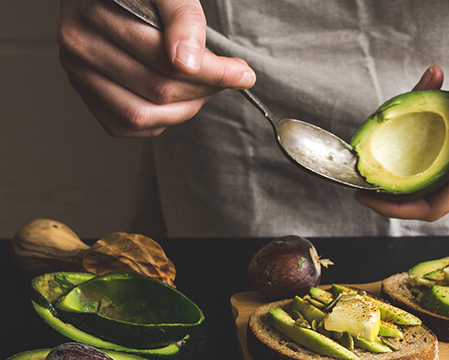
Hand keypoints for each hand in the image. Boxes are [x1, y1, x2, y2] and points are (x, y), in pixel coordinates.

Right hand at [58, 0, 255, 136]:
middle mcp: (79, 47)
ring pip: (142, 115)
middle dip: (205, 88)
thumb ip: (182, 18)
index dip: (213, 72)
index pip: (165, 60)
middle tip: (228, 78)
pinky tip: (178, 101)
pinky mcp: (87, 96)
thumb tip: (187, 63)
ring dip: (185, 109)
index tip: (242, 73)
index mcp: (95, 15)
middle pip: (158, 90)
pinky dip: (160, 121)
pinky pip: (125, 127)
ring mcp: (79, 75)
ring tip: (205, 89)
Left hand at [356, 0, 448, 222]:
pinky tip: (430, 83)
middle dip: (394, 184)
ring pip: (430, 159)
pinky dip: (427, 111)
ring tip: (390, 118)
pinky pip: (439, 133)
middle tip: (363, 174)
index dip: (398, 208)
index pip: (434, 206)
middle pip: (428, 188)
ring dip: (407, 143)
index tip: (366, 197)